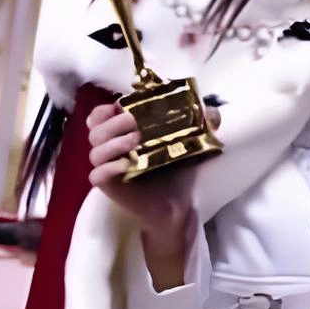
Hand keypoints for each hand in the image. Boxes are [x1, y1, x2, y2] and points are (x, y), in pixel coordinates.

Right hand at [88, 101, 217, 289]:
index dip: (105, 110)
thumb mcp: (189, 143)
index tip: (122, 104)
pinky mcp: (109, 187)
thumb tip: (214, 110)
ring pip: (95, 152)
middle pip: (96, 131)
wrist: (177, 204)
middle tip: (136, 122)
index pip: (99, 117)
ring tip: (137, 140)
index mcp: (123, 135)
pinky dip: (108, 168)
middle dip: (114, 123)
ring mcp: (109, 168)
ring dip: (114, 142)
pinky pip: (97, 176)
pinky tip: (126, 165)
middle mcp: (112, 150)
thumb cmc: (178, 170)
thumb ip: (200, 125)